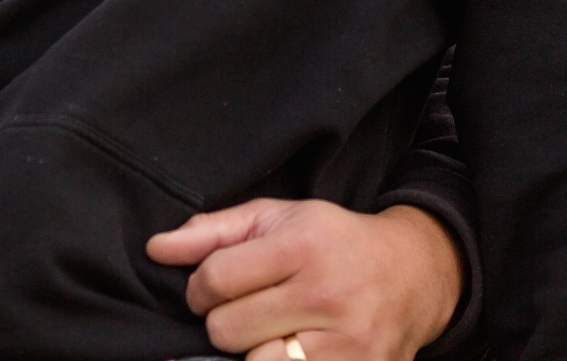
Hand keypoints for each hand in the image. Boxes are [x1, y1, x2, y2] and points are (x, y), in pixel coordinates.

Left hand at [147, 198, 461, 360]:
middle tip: (246, 312)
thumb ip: (213, 231)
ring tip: (269, 334)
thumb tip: (156, 249)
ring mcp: (346, 343)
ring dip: (251, 354)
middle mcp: (326, 294)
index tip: (210, 289)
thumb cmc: (332, 242)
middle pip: (226, 330)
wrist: (411, 275)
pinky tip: (288, 352)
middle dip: (224, 323)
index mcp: (303, 245)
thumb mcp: (277, 218)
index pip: (214, 279)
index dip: (199, 288)